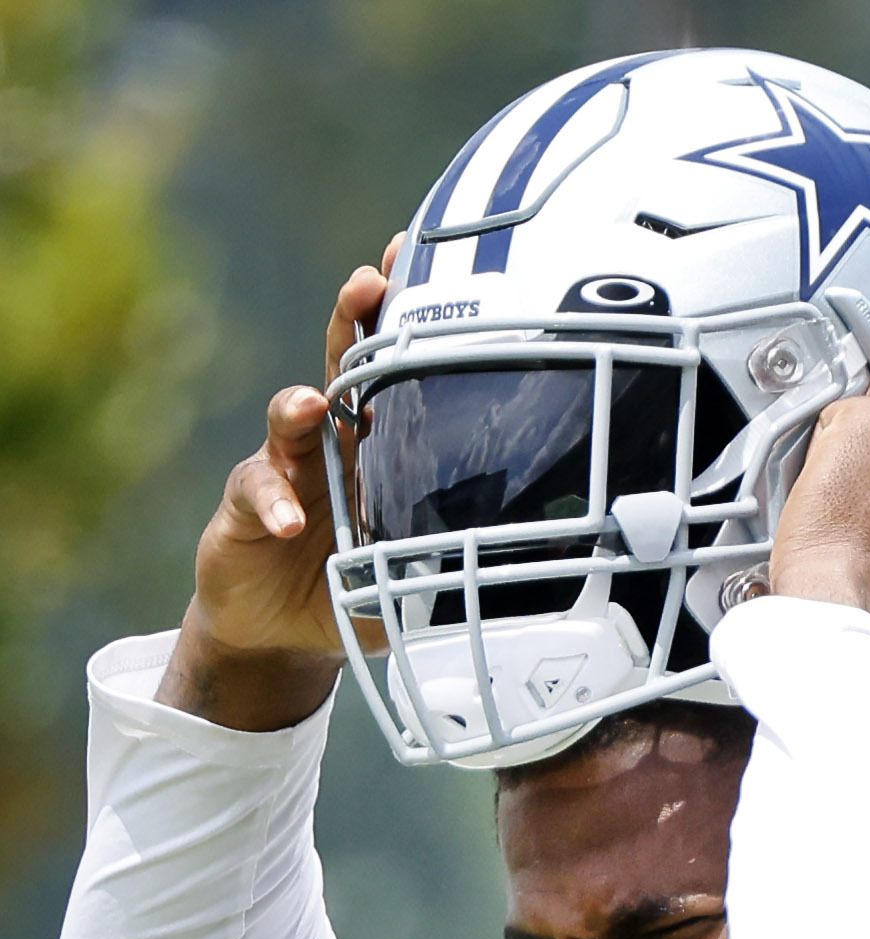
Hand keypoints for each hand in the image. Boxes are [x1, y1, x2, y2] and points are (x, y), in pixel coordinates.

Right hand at [156, 234, 404, 729]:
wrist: (278, 630)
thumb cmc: (348, 589)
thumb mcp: (409, 577)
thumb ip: (451, 561)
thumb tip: (528, 566)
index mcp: (376, 451)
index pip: (396, 378)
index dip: (410, 330)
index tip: (429, 280)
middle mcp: (330, 445)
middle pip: (342, 368)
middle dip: (354, 321)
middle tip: (365, 286)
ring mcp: (284, 466)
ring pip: (289, 416)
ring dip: (298, 404)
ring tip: (310, 404)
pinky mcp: (245, 503)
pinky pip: (256, 490)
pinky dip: (274, 503)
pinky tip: (290, 522)